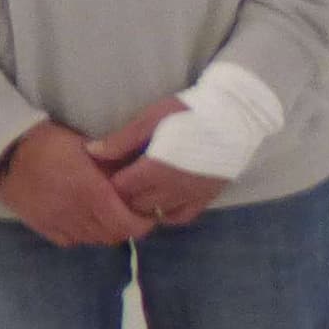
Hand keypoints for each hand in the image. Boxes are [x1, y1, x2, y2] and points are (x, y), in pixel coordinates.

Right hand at [0, 120, 149, 248]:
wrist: (6, 153)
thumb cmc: (52, 143)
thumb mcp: (89, 149)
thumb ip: (114, 167)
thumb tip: (138, 179)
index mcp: (92, 193)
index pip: (128, 224)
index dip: (143, 223)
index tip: (149, 214)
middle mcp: (76, 214)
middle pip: (113, 235)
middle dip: (128, 227)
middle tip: (132, 214)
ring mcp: (58, 224)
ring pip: (94, 240)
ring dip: (106, 231)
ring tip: (110, 216)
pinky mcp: (43, 228)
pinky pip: (72, 241)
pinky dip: (84, 235)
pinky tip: (85, 220)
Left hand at [87, 98, 229, 228]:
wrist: (237, 117)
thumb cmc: (191, 112)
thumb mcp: (153, 117)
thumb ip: (122, 138)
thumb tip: (91, 152)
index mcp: (154, 169)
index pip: (120, 189)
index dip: (110, 181)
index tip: (108, 171)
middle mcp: (171, 189)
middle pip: (134, 204)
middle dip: (124, 194)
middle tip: (122, 179)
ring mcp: (190, 196)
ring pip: (155, 213)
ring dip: (143, 205)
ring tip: (140, 190)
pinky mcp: (206, 197)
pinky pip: (179, 217)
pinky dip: (166, 214)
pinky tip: (162, 202)